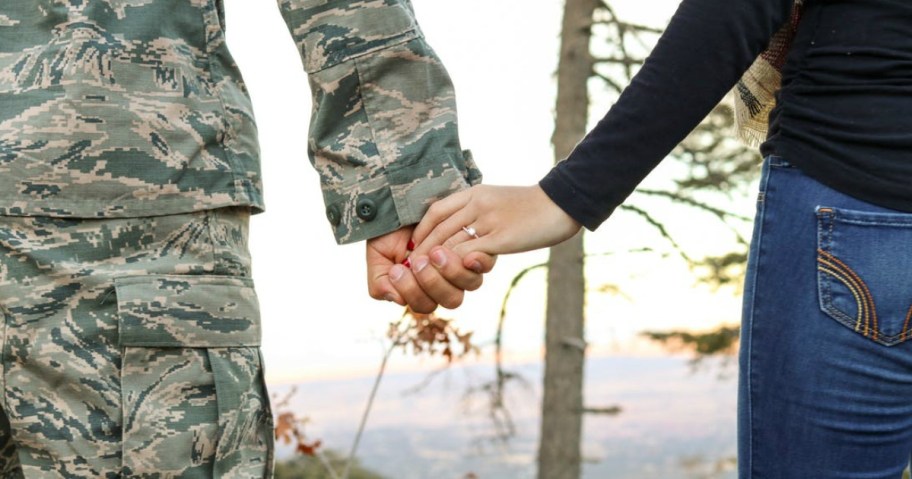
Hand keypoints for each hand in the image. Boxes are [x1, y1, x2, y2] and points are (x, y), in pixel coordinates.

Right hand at [366, 226, 494, 312]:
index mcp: (423, 290)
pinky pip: (484, 263)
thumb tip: (395, 299)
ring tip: (436, 252)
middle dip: (433, 282)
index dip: (413, 291)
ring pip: (470, 284)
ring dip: (452, 271)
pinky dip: (476, 261)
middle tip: (418, 261)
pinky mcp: (478, 248)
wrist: (406, 201)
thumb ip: (380, 282)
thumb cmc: (389, 232)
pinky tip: (466, 254)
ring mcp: (464, 267)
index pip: (425, 304)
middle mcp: (447, 282)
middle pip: (451, 300)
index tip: (399, 269)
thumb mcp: (378, 257)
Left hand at [411, 185, 581, 261]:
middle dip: (422, 250)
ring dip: (433, 260)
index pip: (437, 210)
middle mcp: (477, 204)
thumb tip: (465, 229)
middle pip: (439, 228)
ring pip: (449, 242)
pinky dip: (453, 264)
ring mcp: (489, 220)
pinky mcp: (501, 237)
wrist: (562, 203)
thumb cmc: (532, 206)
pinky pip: (469, 252)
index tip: (414, 246)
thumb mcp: (500, 200)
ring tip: (423, 274)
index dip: (422, 230)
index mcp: (475, 193)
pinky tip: (447, 274)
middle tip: (411, 267)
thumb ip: (480, 212)